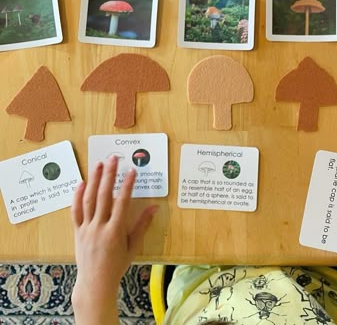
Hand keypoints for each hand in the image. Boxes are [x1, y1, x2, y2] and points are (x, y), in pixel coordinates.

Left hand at [71, 157, 157, 324]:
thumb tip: (155, 207)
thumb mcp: (133, 246)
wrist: (95, 283)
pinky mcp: (77, 231)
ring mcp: (86, 228)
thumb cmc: (117, 265)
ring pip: (89, 200)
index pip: (122, 202)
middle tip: (113, 159)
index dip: (127, 185)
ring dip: (94, 180)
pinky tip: (82, 183)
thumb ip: (142, 225)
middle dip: (109, 175)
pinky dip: (77, 196)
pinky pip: (75, 211)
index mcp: (115, 231)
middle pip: (103, 196)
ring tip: (99, 164)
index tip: (132, 171)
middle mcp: (99, 227)